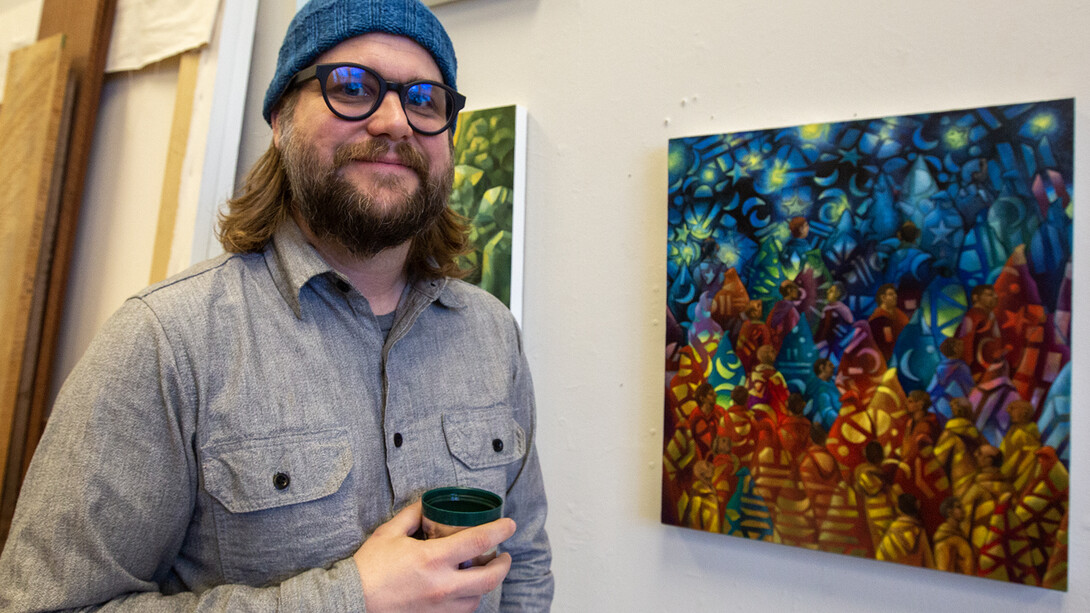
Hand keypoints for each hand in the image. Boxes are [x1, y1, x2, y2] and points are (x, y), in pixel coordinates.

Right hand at [354, 500, 515, 612]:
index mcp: (433, 558)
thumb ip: (413, 515)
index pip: (479, 540)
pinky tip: (465, 590)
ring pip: (478, 599)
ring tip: (483, 572)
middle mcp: (442, 585)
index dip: (500, 530)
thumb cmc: (369, 566)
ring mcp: (439, 607)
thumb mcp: (390, 532)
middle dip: (503, 565)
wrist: (353, 599)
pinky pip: (462, 612)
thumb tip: (428, 503)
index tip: (509, 524)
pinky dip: (469, 600)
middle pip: (489, 578)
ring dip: (486, 584)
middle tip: (504, 555)